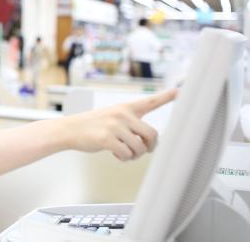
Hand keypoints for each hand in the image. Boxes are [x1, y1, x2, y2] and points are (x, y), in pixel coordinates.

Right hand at [61, 89, 176, 160]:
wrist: (69, 129)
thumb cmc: (91, 126)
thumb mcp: (111, 117)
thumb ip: (130, 124)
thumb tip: (148, 143)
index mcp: (125, 108)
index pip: (150, 101)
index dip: (166, 97)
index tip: (179, 91)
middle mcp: (122, 115)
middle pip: (153, 134)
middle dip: (150, 147)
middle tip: (142, 150)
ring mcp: (114, 126)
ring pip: (140, 148)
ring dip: (133, 155)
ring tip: (123, 152)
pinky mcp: (106, 138)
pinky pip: (126, 154)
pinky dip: (123, 158)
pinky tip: (114, 153)